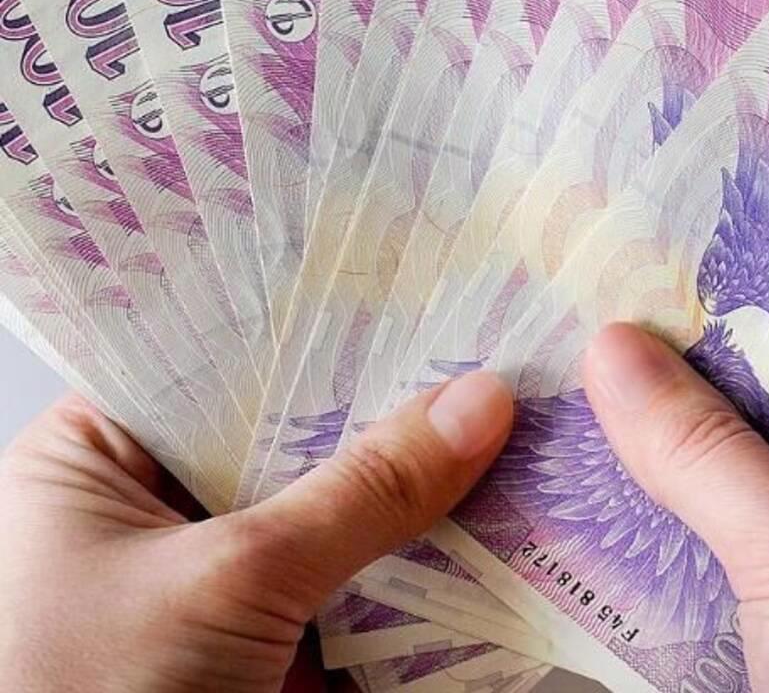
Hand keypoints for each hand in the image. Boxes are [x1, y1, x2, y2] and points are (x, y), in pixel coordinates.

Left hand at [0, 373, 512, 692]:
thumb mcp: (228, 580)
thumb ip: (360, 491)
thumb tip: (476, 405)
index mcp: (103, 451)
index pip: (232, 352)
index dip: (327, 322)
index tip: (422, 290)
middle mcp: (161, 500)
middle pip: (294, 428)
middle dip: (387, 401)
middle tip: (483, 342)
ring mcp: (220, 572)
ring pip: (332, 504)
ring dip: (413, 482)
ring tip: (506, 412)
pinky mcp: (267, 636)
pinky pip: (351, 578)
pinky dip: (413, 564)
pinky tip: (486, 518)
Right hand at [584, 323, 768, 692]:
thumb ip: (711, 452)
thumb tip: (618, 353)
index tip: (689, 284)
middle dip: (699, 400)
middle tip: (612, 329)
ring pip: (735, 516)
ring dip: (662, 477)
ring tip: (578, 397)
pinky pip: (704, 582)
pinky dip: (651, 551)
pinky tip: (586, 509)